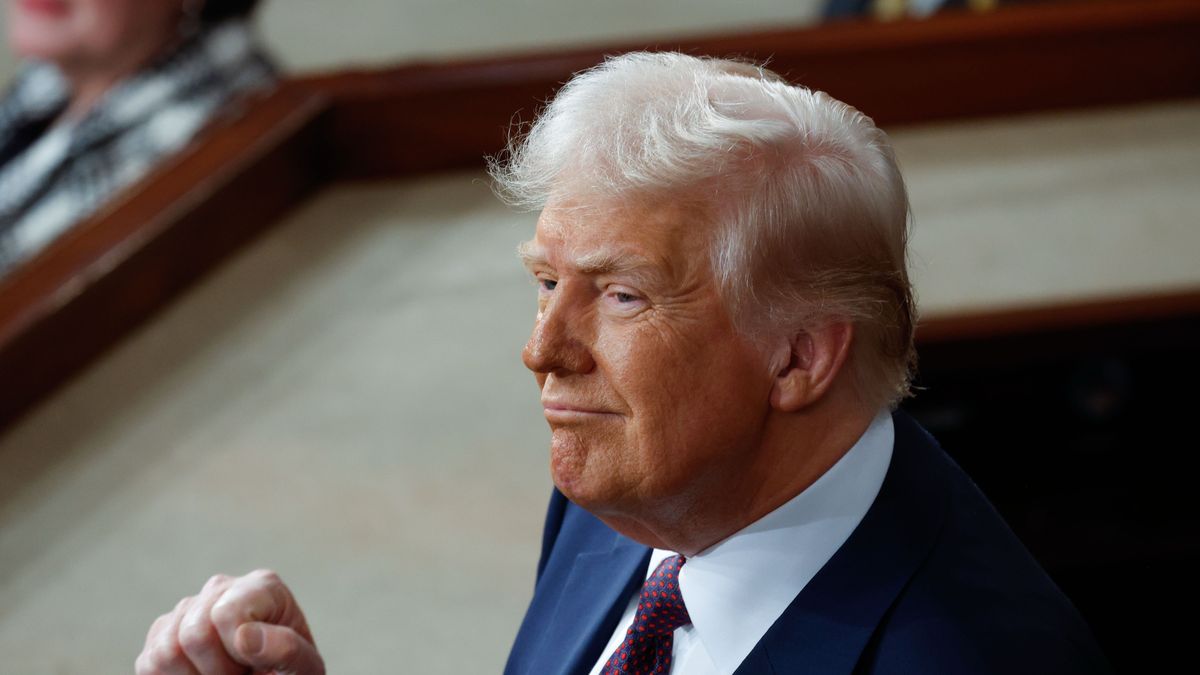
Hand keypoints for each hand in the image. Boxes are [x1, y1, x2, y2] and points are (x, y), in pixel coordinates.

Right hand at [135, 569, 323, 674]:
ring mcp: (187, 608)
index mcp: (261, 587)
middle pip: (194, 634)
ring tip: (223, 674)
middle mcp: (220, 588)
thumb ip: (286, 649)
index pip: (225, 615)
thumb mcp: (304, 667)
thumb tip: (244, 636)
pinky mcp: (160, 633)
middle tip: (240, 674)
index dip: (236, 653)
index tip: (257, 665)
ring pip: (165, 651)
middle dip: (218, 670)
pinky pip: (148, 664)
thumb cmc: (289, 673)